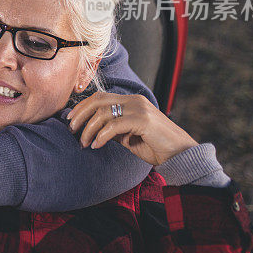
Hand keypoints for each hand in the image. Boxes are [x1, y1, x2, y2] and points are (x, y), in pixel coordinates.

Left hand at [67, 92, 197, 165]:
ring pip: (104, 112)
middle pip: (98, 100)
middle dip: (81, 114)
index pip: (100, 97)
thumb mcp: (128, 137)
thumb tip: (91, 130)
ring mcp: (139, 108)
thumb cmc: (155, 147)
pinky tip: (96, 146)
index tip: (70, 120)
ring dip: (89, 128)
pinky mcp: (143, 120)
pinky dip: (101, 136)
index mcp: (131, 101)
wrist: (181, 156)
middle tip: (71, 129)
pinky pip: (114, 125)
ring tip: (84, 143)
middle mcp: (134, 100)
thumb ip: (112, 130)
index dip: (82, 106)